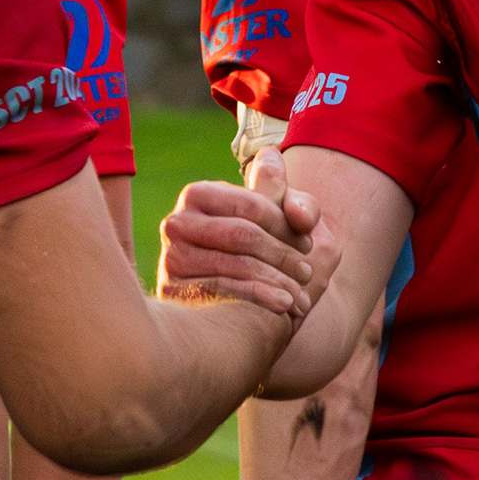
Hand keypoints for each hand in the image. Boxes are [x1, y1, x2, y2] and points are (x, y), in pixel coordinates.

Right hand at [158, 166, 320, 318]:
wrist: (229, 305)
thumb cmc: (261, 252)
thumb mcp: (282, 224)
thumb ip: (292, 201)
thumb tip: (281, 174)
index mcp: (199, 194)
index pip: (250, 204)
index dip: (285, 225)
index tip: (308, 244)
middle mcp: (176, 223)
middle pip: (242, 235)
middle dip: (282, 254)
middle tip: (308, 272)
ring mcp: (171, 257)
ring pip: (235, 264)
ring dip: (276, 279)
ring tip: (300, 294)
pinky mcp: (171, 291)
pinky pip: (222, 291)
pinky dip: (258, 297)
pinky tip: (282, 305)